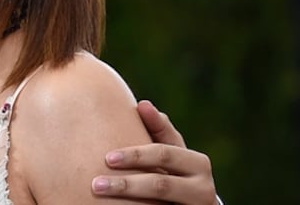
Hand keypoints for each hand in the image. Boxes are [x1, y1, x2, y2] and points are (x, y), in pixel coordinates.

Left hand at [91, 100, 217, 203]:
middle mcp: (203, 188)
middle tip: (97, 183)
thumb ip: (159, 129)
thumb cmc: (178, 171)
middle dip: (126, 184)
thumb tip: (143, 104)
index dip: (134, 155)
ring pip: (159, 201)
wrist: (197, 204)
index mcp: (198, 163)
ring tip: (101, 192)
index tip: (107, 158)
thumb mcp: (172, 151)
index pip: (163, 154)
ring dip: (128, 197)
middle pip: (160, 184)